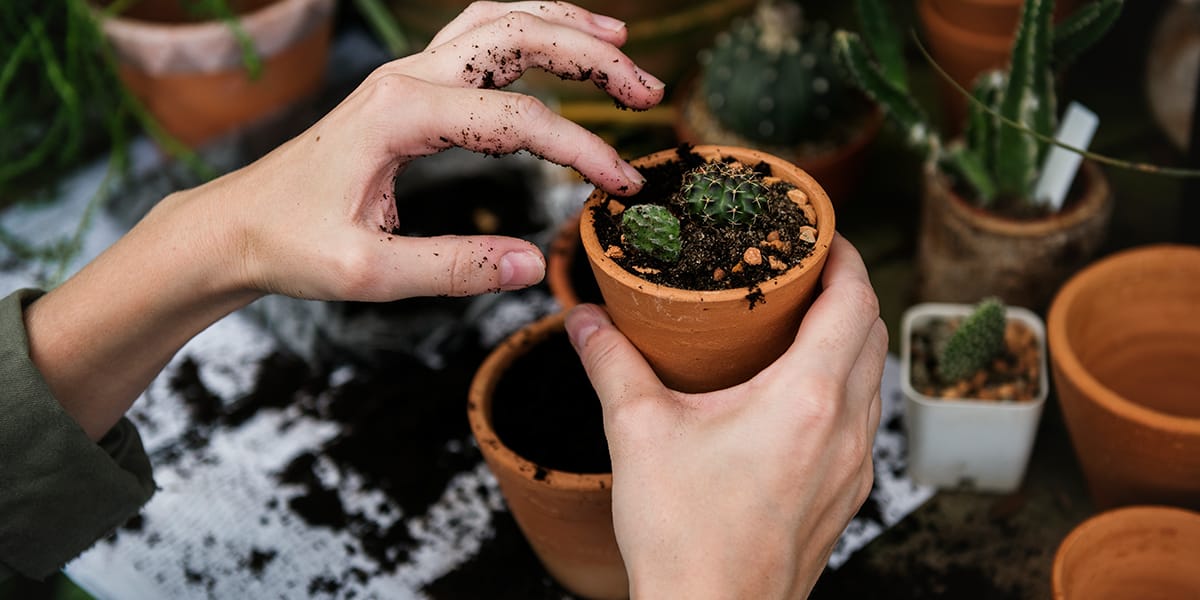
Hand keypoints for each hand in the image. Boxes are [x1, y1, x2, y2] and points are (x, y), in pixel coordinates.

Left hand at [208, 0, 664, 301]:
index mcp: (400, 115)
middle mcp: (406, 78)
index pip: (518, 120)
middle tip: (648, 90)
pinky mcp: (407, 87)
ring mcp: (406, 74)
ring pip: (498, 20)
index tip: (622, 186)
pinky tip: (558, 41)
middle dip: (592, 56)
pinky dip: (527, 28)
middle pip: (517, 36)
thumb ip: (454, 268)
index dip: (581, 150)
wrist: (236, 225)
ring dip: (564, 25)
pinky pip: (477, 36)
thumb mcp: (369, 273)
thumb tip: (534, 264)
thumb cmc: (291, 245)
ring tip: (621, 43)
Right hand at [565, 234, 886, 598]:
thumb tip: (584, 318)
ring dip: (848, 339)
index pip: (854, 300)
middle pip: (872, 332)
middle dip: (846, 290)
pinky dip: (843, 386)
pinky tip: (796, 394)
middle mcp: (846, 429)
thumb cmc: (683, 536)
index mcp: (807, 398)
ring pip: (872, 378)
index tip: (819, 233)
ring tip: (798, 323)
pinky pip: (862, 421)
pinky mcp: (846, 497)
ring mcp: (854, 468)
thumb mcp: (637, 433)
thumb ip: (611, 363)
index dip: (844, 255)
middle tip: (801, 270)